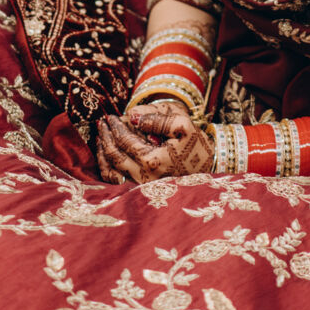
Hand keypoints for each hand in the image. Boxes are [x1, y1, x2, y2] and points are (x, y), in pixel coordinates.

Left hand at [96, 101, 212, 183]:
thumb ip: (158, 119)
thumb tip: (133, 116)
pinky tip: (105, 156)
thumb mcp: (183, 125)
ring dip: (102, 154)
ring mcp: (141, 187)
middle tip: (102, 124)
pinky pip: (116, 182)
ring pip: (110, 172)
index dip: (115, 127)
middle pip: (113, 156)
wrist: (209, 168)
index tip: (110, 117)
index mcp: (152, 161)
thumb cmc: (196, 145)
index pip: (124, 140)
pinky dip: (106, 168)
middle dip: (105, 137)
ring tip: (100, 138)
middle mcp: (143, 177)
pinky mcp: (141, 192)